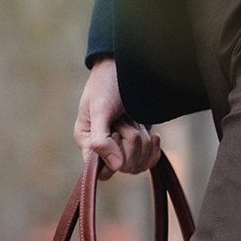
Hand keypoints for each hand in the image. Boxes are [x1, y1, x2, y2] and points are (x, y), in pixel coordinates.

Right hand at [74, 57, 159, 177]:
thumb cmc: (106, 85)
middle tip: (125, 120)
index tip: (115, 133)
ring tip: (134, 119)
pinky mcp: (138, 145)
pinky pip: (149, 161)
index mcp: (87, 142)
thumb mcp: (100, 110)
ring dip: (141, 138)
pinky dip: (153, 148)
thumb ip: (101, 139)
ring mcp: (122, 148)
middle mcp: (103, 149)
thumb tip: (114, 167)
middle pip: (125, 167)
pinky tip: (153, 135)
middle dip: (131, 141)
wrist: (126, 69)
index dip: (113, 155)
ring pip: (139, 164)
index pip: (102, 171)